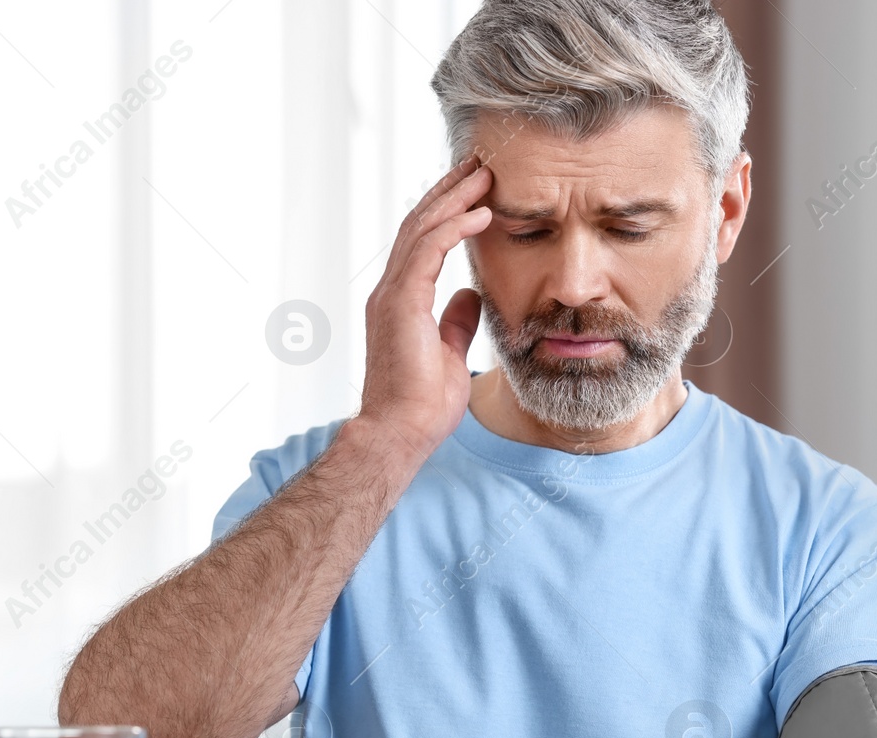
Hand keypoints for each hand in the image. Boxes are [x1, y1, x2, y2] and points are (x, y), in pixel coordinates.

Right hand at [359, 155, 493, 456]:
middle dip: (450, 191)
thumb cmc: (421, 406)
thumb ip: (455, 321)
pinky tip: (482, 213)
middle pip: (419, 225)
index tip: (475, 190)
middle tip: (479, 163)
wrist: (400, 434)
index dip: (447, 212)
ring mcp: (392, 296)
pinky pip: (428, 251)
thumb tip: (470, 295)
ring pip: (422, 229)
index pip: (422, 242)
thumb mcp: (449, 353)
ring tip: (485, 175)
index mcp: (400, 301)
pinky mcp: (401, 304)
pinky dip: (454, 228)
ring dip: (455, 199)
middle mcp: (390, 291)